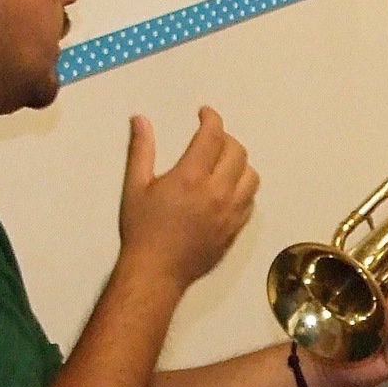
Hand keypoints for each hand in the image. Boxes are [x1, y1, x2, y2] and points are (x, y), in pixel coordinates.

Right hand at [118, 107, 258, 288]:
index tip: (205, 114)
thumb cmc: (142, 230)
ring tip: (223, 163)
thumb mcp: (135, 187)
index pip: (213, 136)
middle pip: (237, 152)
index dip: (212, 118)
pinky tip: (228, 189)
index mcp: (191, 177)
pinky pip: (250, 201)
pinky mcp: (235, 229)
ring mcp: (230, 213)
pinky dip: (243, 188)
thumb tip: (141, 120)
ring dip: (240, 163)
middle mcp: (216, 192)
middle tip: (211, 139)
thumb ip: (141, 150)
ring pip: (251, 176)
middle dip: (225, 139)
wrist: (156, 272)